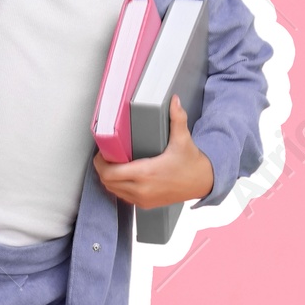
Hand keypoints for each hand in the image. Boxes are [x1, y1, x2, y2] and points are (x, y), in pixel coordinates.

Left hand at [93, 93, 214, 208]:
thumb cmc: (192, 162)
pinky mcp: (146, 205)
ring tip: (112, 164)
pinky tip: (122, 176)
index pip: (110, 172)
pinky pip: (123, 197)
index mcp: (146, 173)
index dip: (100, 162)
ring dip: (109, 179)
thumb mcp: (183, 139)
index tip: (102, 152)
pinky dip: (118, 187)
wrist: (204, 183)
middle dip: (102, 168)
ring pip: (113, 191)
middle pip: (107, 182)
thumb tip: (174, 100)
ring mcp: (143, 199)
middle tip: (105, 156)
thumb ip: (177, 118)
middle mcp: (142, 189)